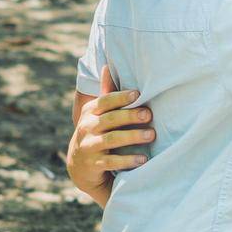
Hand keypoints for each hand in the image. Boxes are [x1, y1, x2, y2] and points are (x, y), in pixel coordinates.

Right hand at [67, 66, 152, 196]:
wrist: (80, 166)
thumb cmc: (96, 132)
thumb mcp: (97, 113)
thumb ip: (106, 93)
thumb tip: (108, 66)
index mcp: (90, 112)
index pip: (104, 101)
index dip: (121, 97)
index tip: (138, 94)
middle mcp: (87, 127)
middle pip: (110, 119)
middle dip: (130, 116)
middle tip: (149, 115)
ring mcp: (89, 146)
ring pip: (112, 139)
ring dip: (132, 136)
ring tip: (151, 135)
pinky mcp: (94, 164)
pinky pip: (112, 162)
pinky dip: (128, 160)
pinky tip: (144, 159)